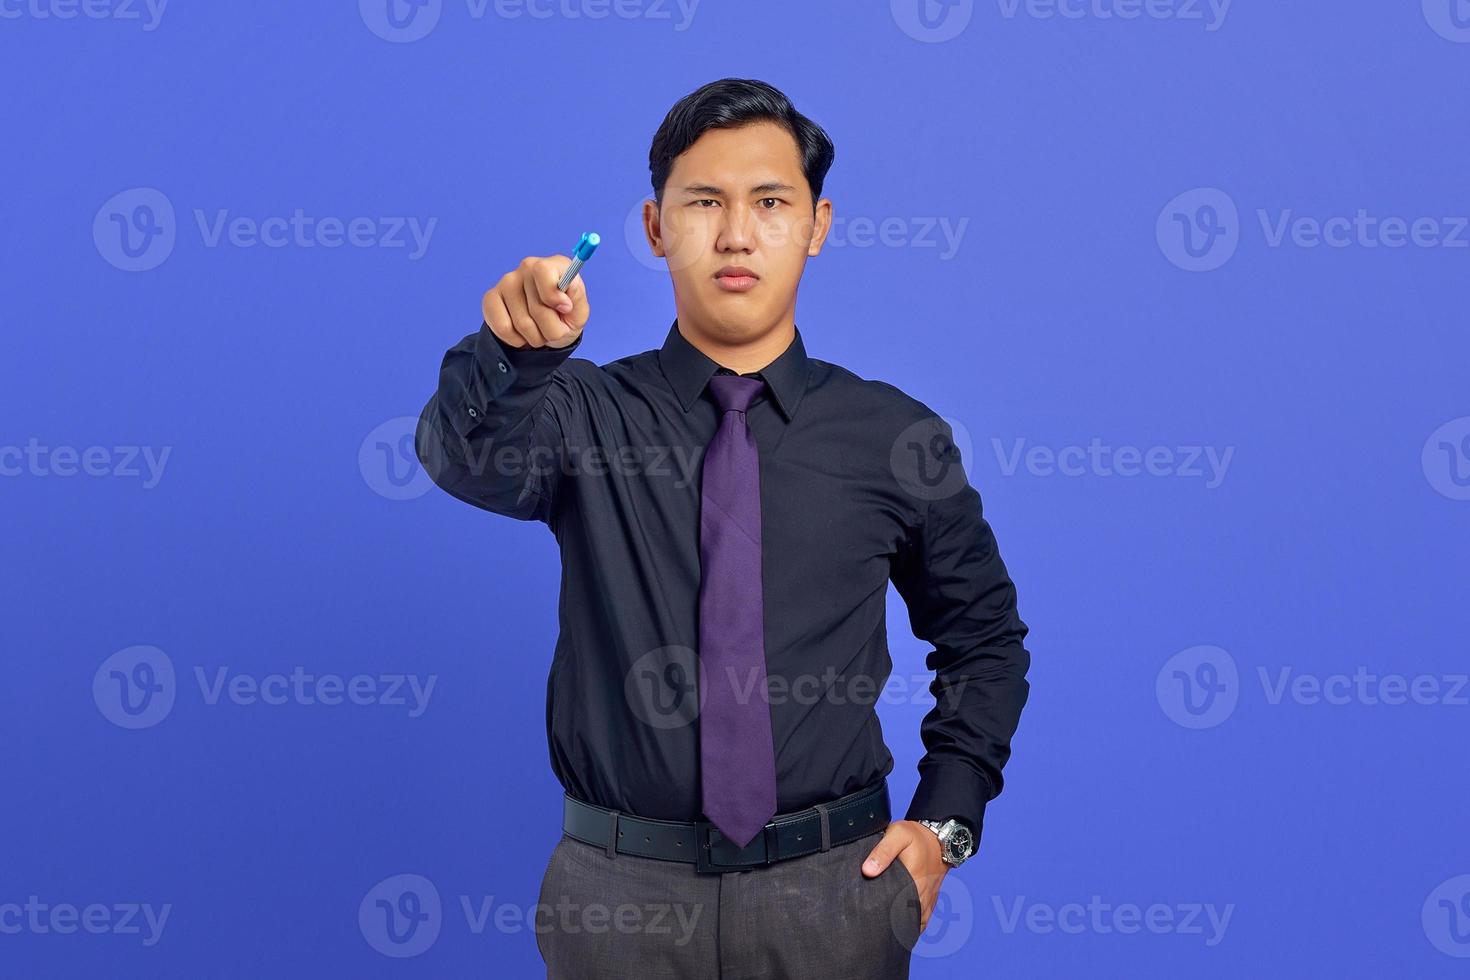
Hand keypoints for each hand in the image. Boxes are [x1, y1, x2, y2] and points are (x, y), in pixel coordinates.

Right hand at [484, 255, 589, 349]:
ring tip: (539, 331)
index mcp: (554, 265)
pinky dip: (516, 339)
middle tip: (554, 328)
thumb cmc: (564, 317)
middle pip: (537, 307)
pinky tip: (522, 334)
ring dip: (535, 337)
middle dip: (551, 329)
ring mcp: (507, 281)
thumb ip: (577, 299)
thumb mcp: (579, 312)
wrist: (545, 332)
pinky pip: (503, 327)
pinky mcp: (491, 298)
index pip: (543, 271)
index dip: (553, 295)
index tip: (565, 309)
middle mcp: (528, 267)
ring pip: (522, 322)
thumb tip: (565, 294)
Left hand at [861, 819, 947, 934]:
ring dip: (900, 928)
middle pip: (904, 920)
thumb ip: (882, 851)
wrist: (939, 837)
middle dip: (888, 927)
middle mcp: (922, 895)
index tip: (868, 922)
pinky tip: (898, 932)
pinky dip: (911, 927)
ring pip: (914, 923)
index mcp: (913, 882)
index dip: (882, 918)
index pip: (896, 910)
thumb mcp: (897, 835)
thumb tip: (867, 871)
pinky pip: (922, 921)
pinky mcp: (929, 900)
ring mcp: (927, 900)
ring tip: (881, 933)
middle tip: (870, 930)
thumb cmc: (916, 836)